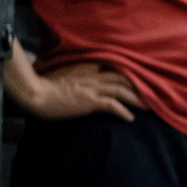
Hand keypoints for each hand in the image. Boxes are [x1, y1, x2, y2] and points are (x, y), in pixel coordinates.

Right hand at [4, 46, 139, 121]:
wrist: (35, 92)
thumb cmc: (44, 85)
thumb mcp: (62, 75)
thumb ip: (74, 75)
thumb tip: (80, 80)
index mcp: (86, 68)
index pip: (112, 69)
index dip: (127, 75)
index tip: (137, 82)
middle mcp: (92, 75)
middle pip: (121, 78)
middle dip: (138, 86)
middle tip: (151, 94)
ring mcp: (92, 88)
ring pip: (121, 90)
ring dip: (136, 99)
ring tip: (148, 107)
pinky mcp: (89, 100)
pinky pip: (111, 105)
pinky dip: (123, 111)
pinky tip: (130, 118)